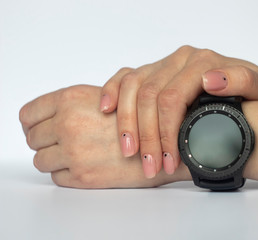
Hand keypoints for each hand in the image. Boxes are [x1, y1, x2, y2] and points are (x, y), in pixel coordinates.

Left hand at [19, 85, 189, 187]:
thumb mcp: (106, 95)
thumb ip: (77, 100)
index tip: (39, 128)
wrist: (166, 143)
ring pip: (41, 160)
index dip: (32, 122)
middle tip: (62, 143)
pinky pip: (57, 177)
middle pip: (32, 138)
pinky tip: (88, 166)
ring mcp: (73, 152)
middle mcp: (68, 124)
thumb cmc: (144, 117)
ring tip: (77, 156)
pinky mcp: (82, 176)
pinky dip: (68, 174)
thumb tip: (49, 114)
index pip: (28, 114)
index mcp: (71, 99)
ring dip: (55, 159)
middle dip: (45, 141)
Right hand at [100, 45, 257, 177]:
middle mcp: (178, 60)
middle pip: (149, 96)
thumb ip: (239, 80)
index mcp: (200, 62)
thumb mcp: (256, 87)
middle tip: (149, 166)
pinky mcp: (152, 72)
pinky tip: (107, 110)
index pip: (171, 99)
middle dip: (146, 136)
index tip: (169, 162)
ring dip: (127, 122)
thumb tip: (211, 80)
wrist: (247, 89)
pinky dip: (111, 91)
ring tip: (129, 152)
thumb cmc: (251, 92)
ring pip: (132, 88)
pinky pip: (125, 77)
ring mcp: (162, 65)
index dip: (165, 133)